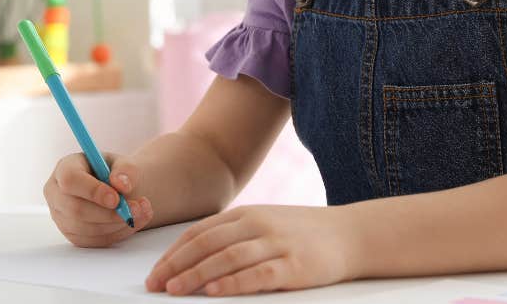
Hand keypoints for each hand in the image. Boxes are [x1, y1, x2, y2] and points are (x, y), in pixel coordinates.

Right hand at [43, 151, 154, 247]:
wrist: (117, 190)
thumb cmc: (114, 173)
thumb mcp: (123, 163)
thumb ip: (126, 170)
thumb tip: (122, 184)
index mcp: (65, 168)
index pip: (70, 180)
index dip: (92, 191)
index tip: (116, 198)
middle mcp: (56, 194)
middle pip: (75, 209)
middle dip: (109, 213)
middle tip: (135, 209)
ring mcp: (62, 217)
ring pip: (86, 228)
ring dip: (117, 224)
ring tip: (140, 212)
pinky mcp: (73, 235)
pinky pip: (94, 241)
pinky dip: (117, 233)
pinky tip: (132, 222)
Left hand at [145, 205, 355, 295]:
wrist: (352, 234)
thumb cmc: (302, 234)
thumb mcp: (265, 224)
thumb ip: (234, 235)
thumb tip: (193, 257)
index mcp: (246, 214)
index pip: (199, 233)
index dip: (173, 254)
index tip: (154, 273)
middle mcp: (257, 225)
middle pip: (206, 245)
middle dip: (176, 266)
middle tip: (155, 285)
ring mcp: (276, 243)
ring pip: (227, 258)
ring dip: (196, 274)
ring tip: (175, 290)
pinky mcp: (294, 265)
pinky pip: (258, 274)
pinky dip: (233, 283)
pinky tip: (214, 292)